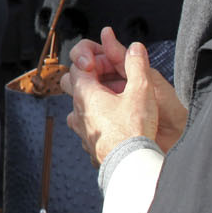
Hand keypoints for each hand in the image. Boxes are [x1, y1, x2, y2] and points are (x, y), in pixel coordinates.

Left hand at [62, 27, 186, 159]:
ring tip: (113, 102)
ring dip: (91, 100)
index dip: (93, 57)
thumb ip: (137, 65)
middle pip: (70, 83)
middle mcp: (77, 110)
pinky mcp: (88, 145)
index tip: (109, 61)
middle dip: (88, 75)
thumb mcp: (141, 91)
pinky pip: (85, 127)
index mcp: (85, 93)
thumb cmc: (134, 129)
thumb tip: (135, 47)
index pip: (78, 64)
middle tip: (109, 78)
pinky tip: (113, 124)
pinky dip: (95, 120)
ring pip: (76, 107)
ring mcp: (81, 130)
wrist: (130, 165)